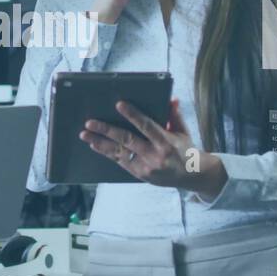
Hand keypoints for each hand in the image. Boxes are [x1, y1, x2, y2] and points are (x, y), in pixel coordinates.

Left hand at [79, 98, 225, 195]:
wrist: (192, 177)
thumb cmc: (186, 149)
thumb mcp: (183, 131)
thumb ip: (174, 114)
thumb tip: (171, 98)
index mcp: (166, 142)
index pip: (147, 126)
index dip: (132, 115)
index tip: (118, 104)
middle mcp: (155, 156)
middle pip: (127, 140)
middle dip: (106, 130)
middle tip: (90, 122)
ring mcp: (146, 167)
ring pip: (119, 153)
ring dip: (100, 143)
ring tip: (84, 135)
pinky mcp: (140, 175)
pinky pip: (120, 161)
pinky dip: (107, 153)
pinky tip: (95, 145)